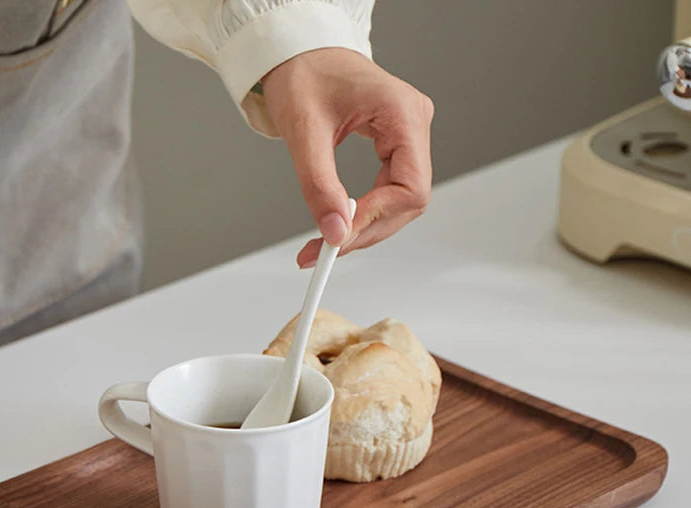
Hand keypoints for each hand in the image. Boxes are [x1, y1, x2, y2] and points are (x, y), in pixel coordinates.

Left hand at [261, 47, 433, 266]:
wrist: (299, 51)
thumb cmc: (303, 73)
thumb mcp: (304, 131)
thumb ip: (319, 185)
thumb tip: (335, 232)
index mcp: (402, 113)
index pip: (410, 187)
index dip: (376, 220)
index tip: (338, 239)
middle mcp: (414, 124)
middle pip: (408, 201)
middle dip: (366, 231)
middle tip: (324, 251)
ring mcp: (408, 135)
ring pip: (400, 203)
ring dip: (364, 228)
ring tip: (325, 243)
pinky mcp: (395, 144)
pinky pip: (389, 192)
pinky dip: (363, 214)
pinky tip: (339, 224)